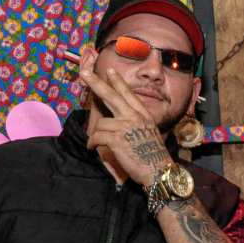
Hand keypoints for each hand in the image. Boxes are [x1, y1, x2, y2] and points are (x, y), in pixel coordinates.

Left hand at [79, 53, 174, 187]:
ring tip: (96, 144)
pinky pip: (96, 137)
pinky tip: (92, 149)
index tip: (110, 71)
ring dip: (97, 134)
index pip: (128, 94)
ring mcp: (125, 127)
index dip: (118, 82)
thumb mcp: (150, 134)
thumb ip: (136, 124)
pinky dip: (92, 143)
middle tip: (85, 73)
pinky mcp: (116, 139)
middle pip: (111, 96)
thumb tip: (120, 121)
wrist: (159, 171)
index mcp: (143, 115)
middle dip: (96, 83)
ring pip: (101, 123)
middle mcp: (134, 117)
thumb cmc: (154, 156)